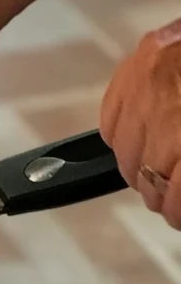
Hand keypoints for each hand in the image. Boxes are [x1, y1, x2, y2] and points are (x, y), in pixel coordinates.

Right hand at [101, 19, 180, 226]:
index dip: (178, 213)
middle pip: (147, 180)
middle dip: (160, 195)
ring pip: (122, 156)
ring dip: (138, 170)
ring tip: (156, 171)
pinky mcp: (134, 67)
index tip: (179, 216)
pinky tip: (142, 137)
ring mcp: (146, 88)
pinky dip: (120, 137)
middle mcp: (166, 113)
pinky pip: (109, 122)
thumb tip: (176, 190)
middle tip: (172, 198)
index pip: (176, 196)